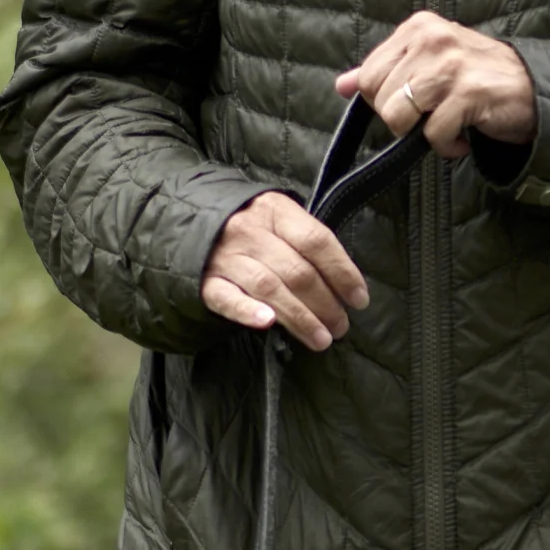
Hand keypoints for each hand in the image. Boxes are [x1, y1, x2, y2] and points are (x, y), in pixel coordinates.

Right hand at [201, 191, 368, 349]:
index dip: (342, 273)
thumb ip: (306, 241)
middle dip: (325, 303)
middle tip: (340, 327)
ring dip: (300, 317)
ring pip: (269, 288)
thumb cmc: (250, 226)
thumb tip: (344, 283)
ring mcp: (225, 256)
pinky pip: (226, 298)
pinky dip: (247, 311)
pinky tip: (267, 323)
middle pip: (296, 270)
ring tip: (321, 339)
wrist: (191, 221)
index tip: (359, 300)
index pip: (316, 241)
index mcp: (275, 210)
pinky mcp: (206, 281)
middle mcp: (249, 230)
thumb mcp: (279, 219)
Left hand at [335, 11, 536, 160]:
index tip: (413, 106)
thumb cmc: (476, 78)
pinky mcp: (468, 93)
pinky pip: (432, 134)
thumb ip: (385, 72)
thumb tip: (342, 85)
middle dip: (400, 120)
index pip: (370, 74)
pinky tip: (463, 138)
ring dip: (421, 135)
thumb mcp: (427, 64)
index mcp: (417, 28)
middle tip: (430, 119)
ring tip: (446, 128)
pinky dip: (446, 147)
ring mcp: (450, 65)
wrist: (531, 89)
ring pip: (398, 116)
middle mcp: (431, 39)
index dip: (384, 101)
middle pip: (379, 97)